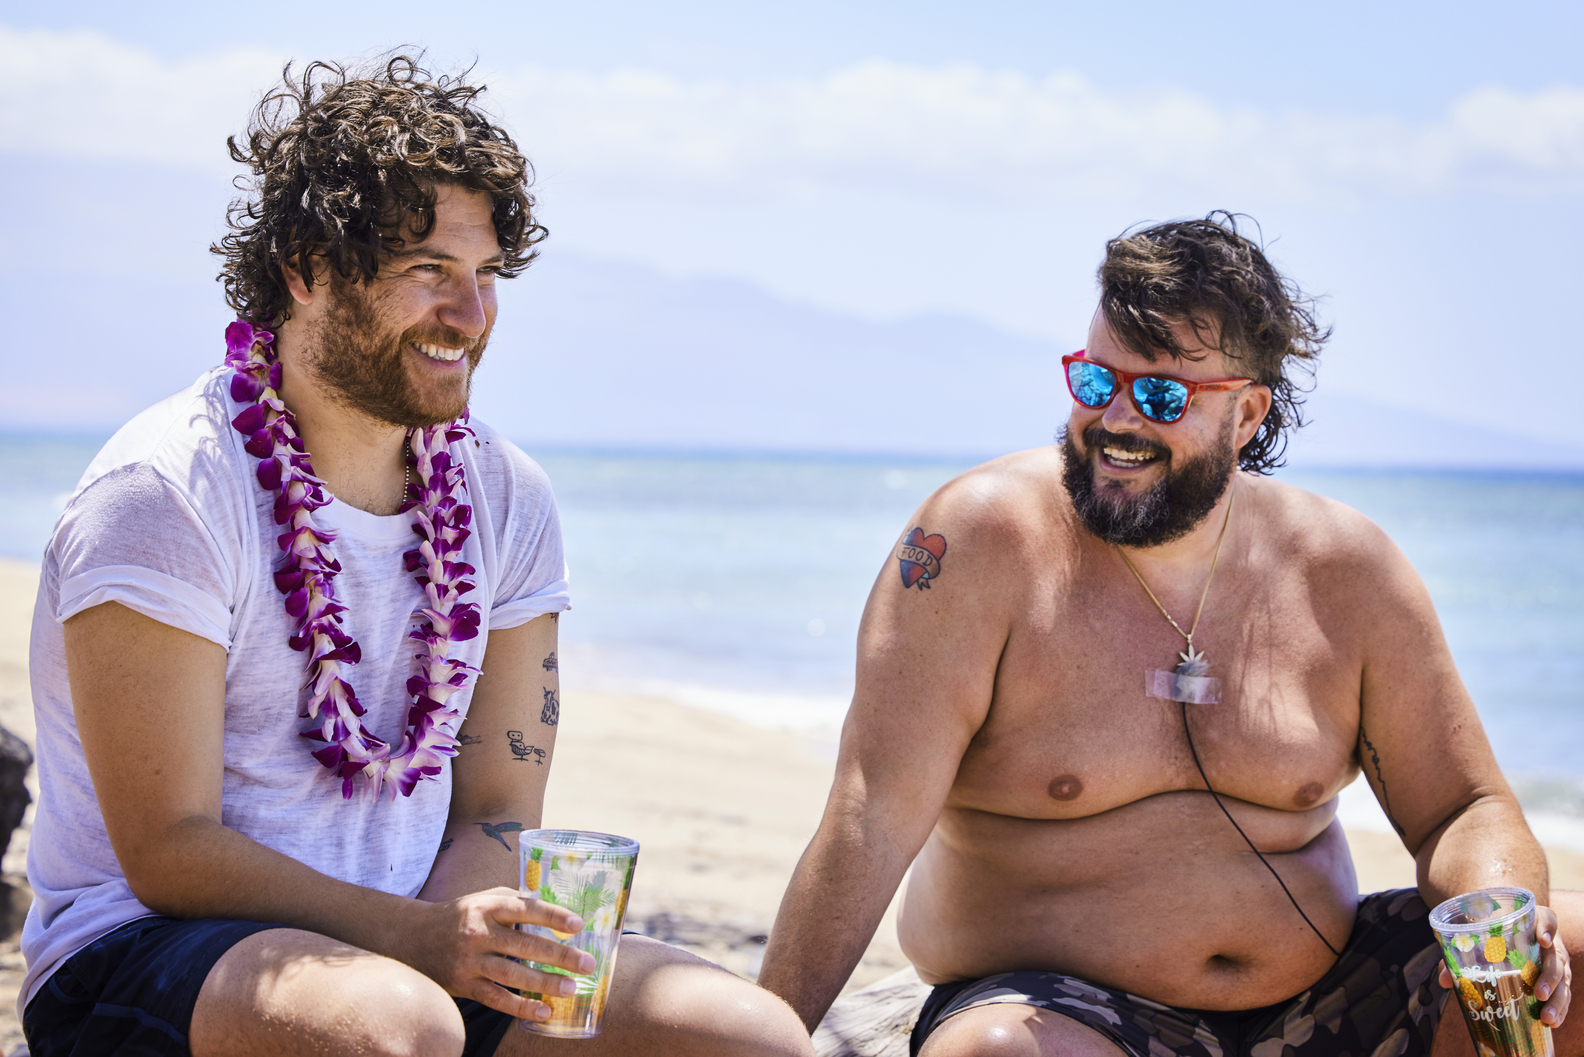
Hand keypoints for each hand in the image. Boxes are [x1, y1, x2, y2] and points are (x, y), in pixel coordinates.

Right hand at [402, 886, 597, 1020]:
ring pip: (513, 975)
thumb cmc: (460, 916)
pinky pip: (497, 999)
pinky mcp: (464, 985)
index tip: (578, 924)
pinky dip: (521, 1007)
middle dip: (559, 956)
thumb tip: (555, 909)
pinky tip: (544, 1011)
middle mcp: (478, 932)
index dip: (552, 916)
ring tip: (572, 988)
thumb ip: (516, 901)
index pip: (525, 908)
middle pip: (524, 945)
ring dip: (545, 984)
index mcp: (487, 906)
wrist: (413, 938)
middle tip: (587, 964)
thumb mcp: (484, 898)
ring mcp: (470, 961)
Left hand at [1437, 905, 1571, 1028]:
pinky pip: (1563, 993)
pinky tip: (1552, 1022)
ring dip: (1556, 999)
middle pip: (1556, 956)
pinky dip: (1559, 1008)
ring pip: (1562, 978)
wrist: (1502, 937)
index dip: (1547, 928)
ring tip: (1546, 1016)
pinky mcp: (1557, 978)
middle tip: (1538, 993)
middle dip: (1550, 977)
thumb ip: (1459, 955)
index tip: (1543, 941)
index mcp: (1532, 921)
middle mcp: (1549, 941)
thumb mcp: (1477, 939)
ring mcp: (1556, 960)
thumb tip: (1444, 980)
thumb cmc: (1489, 935)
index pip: (1548, 918)